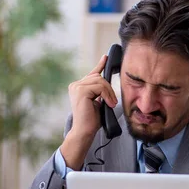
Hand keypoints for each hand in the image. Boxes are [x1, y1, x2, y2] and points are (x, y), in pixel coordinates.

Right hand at [60, 55, 117, 169]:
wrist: (84, 131)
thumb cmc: (92, 119)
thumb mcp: (99, 101)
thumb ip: (100, 91)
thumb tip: (107, 80)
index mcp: (79, 87)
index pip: (92, 74)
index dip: (100, 65)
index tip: (106, 57)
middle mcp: (75, 85)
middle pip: (98, 77)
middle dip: (109, 88)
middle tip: (112, 102)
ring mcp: (76, 87)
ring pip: (100, 81)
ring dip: (109, 92)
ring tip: (111, 104)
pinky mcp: (80, 91)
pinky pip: (100, 86)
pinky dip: (107, 95)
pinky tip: (108, 104)